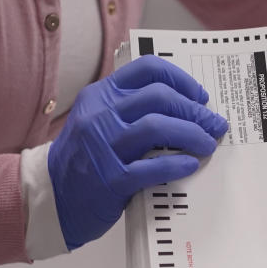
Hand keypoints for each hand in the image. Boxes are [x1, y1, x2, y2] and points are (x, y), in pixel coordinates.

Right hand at [48, 55, 227, 250]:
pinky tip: (191, 164)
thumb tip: (182, 108)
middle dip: (195, 110)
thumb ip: (129, 110)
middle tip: (214, 124)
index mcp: (100, 95)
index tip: (199, 96)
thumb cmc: (84, 159)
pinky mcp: (111, 178)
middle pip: (159, 97)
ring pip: (158, 127)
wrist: (52, 196)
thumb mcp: (98, 121)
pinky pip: (152, 167)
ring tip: (208, 144)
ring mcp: (104, 145)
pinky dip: (177, 164)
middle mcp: (100, 115)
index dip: (180, 79)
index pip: (146, 70)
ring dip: (192, 134)